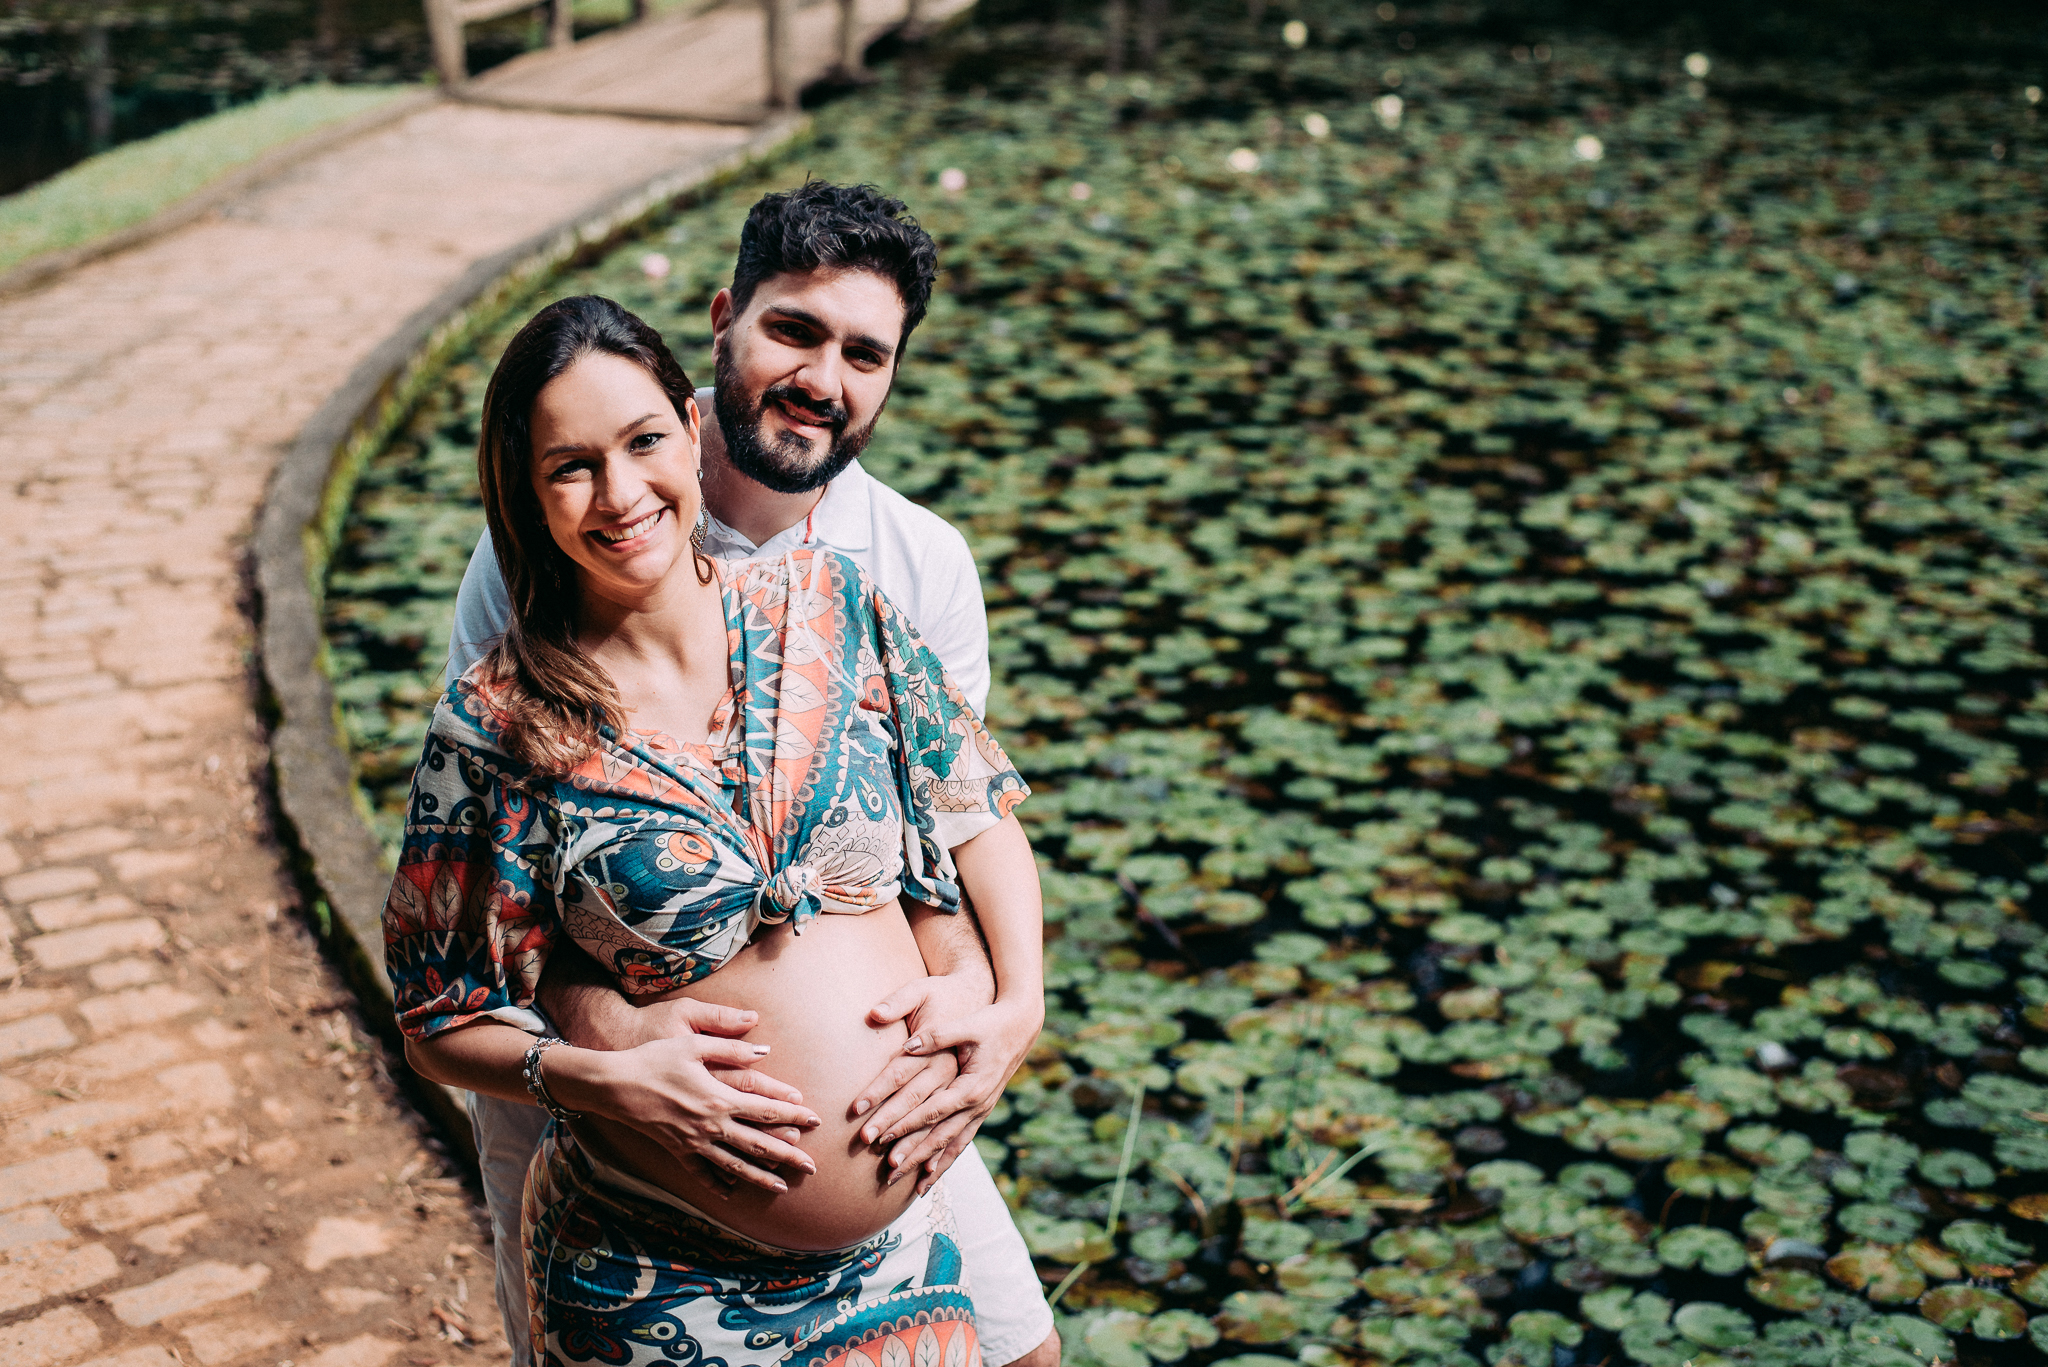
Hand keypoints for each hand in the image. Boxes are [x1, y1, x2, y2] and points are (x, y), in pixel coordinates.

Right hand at [550, 1033, 820, 1193]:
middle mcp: (711, 1126)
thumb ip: (730, 1048)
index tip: (815, 1119)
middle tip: (813, 1166)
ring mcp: (693, 1143)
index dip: (793, 1114)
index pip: (766, 1109)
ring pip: (734, 1166)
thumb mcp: (693, 1044)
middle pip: (758, 1144)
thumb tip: (764, 1051)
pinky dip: (716, 1184)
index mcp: (719, 1098)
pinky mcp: (676, 1151)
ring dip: (760, 1176)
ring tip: (782, 1186)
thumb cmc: (654, 1059)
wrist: (615, 1085)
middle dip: (788, 1155)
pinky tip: (730, 1193)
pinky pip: (700, 1173)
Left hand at [861, 992, 1044, 1193]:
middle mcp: (977, 1104)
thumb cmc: (991, 1022)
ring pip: (950, 1145)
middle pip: (939, 1136)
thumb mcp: (965, 1025)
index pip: (931, 1111)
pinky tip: (929, 1178)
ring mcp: (981, 1110)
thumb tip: (906, 1046)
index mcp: (971, 1086)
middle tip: (887, 1173)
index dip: (905, 1125)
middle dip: (912, 1155)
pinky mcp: (981, 1110)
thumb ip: (935, 1036)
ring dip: (928, 1165)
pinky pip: (962, 1142)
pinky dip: (945, 1160)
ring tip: (906, 1186)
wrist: (1022, 1025)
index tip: (881, 1136)